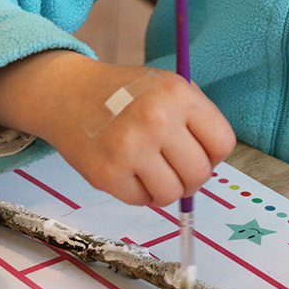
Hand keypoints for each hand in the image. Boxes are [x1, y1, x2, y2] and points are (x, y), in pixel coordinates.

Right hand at [0, 50, 235, 205]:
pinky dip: (138, 193)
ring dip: (164, 188)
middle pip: (200, 173)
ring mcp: (131, 148)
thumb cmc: (124, 93)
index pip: (222, 144)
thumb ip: (195, 119)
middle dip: (190, 177)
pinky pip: (142, 201)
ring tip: (150, 171)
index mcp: (178, 94)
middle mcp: (157, 119)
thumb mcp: (166, 87)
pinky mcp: (107, 174)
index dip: (213, 155)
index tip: (198, 153)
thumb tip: (211, 164)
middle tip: (173, 168)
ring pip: (172, 193)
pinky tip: (127, 172)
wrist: (66, 92)